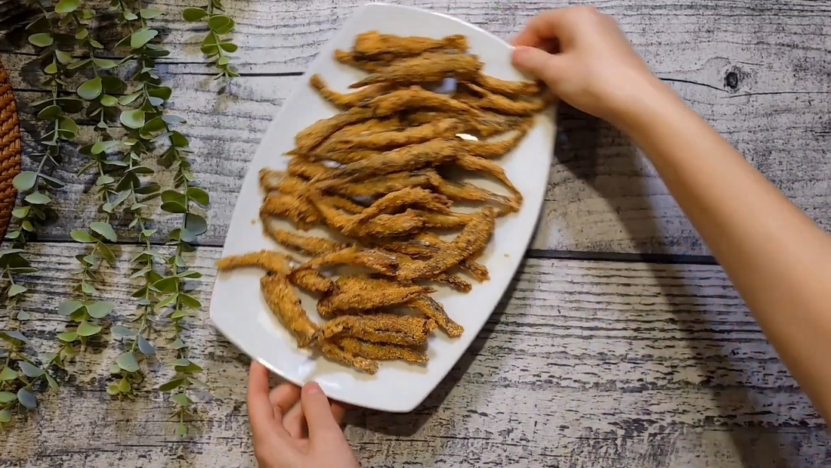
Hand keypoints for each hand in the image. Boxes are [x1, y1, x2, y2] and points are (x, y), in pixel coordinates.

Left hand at [247, 361, 359, 467]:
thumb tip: (311, 387)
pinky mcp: (306, 461)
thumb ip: (318, 410)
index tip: (263, 358)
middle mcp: (275, 446)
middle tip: (312, 372)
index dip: (258, 378)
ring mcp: (290, 454)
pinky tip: (340, 406)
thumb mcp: (326, 441)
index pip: (257, 402)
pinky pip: (309, 433)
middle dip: (294, 389)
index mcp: (269, 440)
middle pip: (276, 409)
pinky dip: (322, 420)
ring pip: (296, 420)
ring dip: (313, 404)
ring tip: (332, 386)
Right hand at [511, 7, 661, 124]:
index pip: (538, 23)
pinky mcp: (615, 50)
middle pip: (555, 30)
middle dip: (537, 50)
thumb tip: (516, 54)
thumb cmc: (591, 82)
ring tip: (542, 79)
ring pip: (570, 41)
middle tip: (525, 72)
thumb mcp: (554, 72)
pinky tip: (566, 80)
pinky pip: (584, 50)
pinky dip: (570, 61)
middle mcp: (592, 18)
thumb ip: (531, 60)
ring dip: (553, 58)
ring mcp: (606, 33)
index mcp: (575, 16)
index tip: (510, 61)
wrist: (637, 101)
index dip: (521, 41)